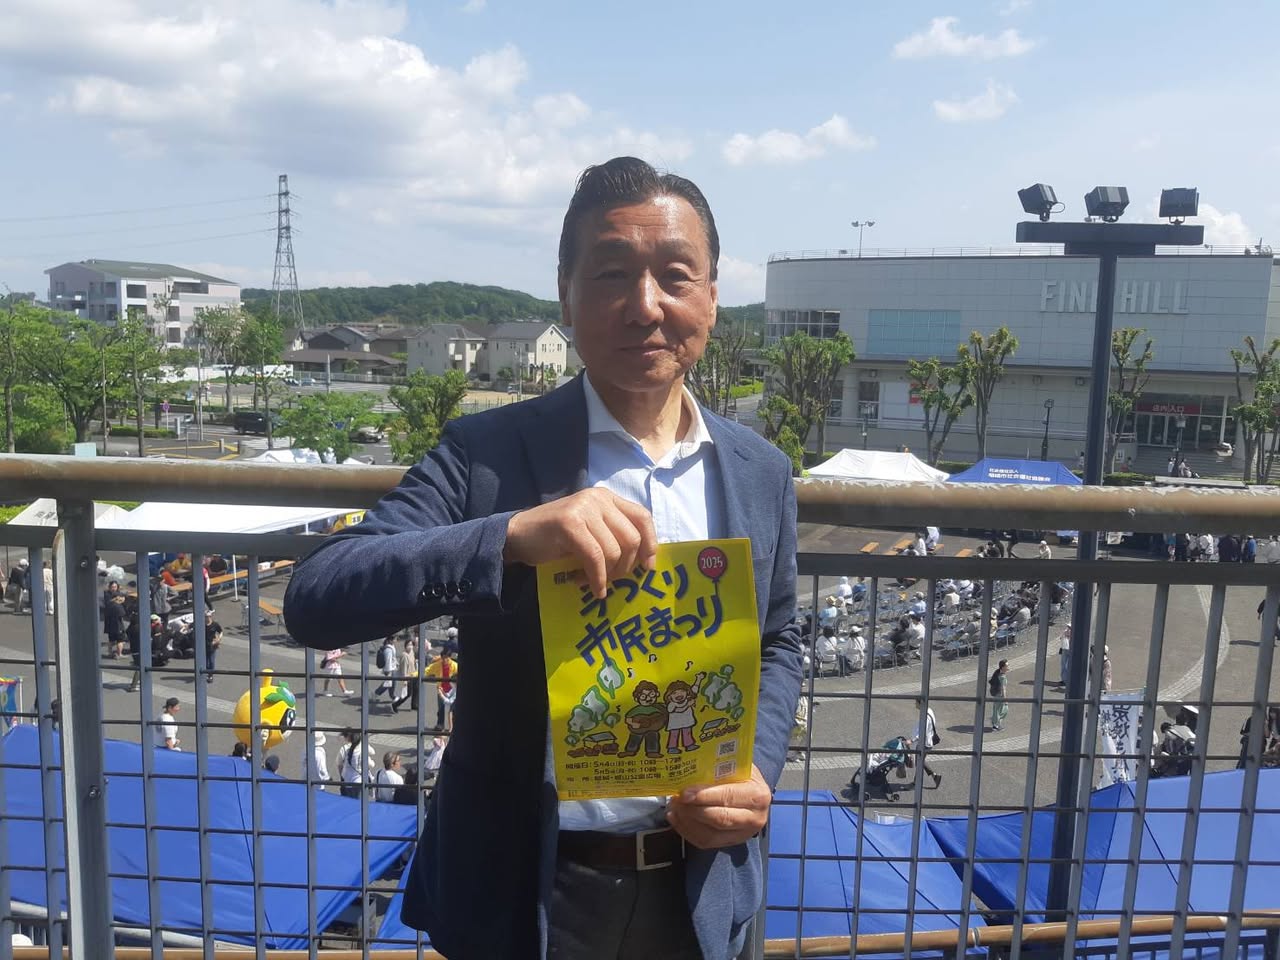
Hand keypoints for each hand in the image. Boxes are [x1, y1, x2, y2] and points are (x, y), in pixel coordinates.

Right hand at [502, 488, 657, 597]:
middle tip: (611, 580)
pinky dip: (597, 578)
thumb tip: (645, 561)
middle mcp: (598, 498)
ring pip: (614, 550)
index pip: (643, 517)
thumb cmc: (556, 538)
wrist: (517, 535)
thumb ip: (614, 536)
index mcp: (607, 498)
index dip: (650, 544)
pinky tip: (592, 587)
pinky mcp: (570, 524)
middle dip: (626, 566)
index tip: (647, 568)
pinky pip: (595, 557)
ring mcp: (583, 509)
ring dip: (608, 574)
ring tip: (594, 582)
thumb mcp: (591, 530)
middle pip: (632, 537)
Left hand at [665, 764, 771, 849]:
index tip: (684, 793)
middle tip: (676, 799)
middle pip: (719, 819)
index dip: (703, 796)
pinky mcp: (730, 843)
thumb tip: (690, 770)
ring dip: (686, 822)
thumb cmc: (742, 775)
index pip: (727, 797)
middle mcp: (754, 818)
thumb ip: (718, 769)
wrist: (754, 793)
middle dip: (692, 810)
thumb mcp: (737, 766)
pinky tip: (676, 818)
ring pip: (710, 836)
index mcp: (757, 795)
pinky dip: (687, 831)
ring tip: (673, 808)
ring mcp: (743, 835)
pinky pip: (705, 843)